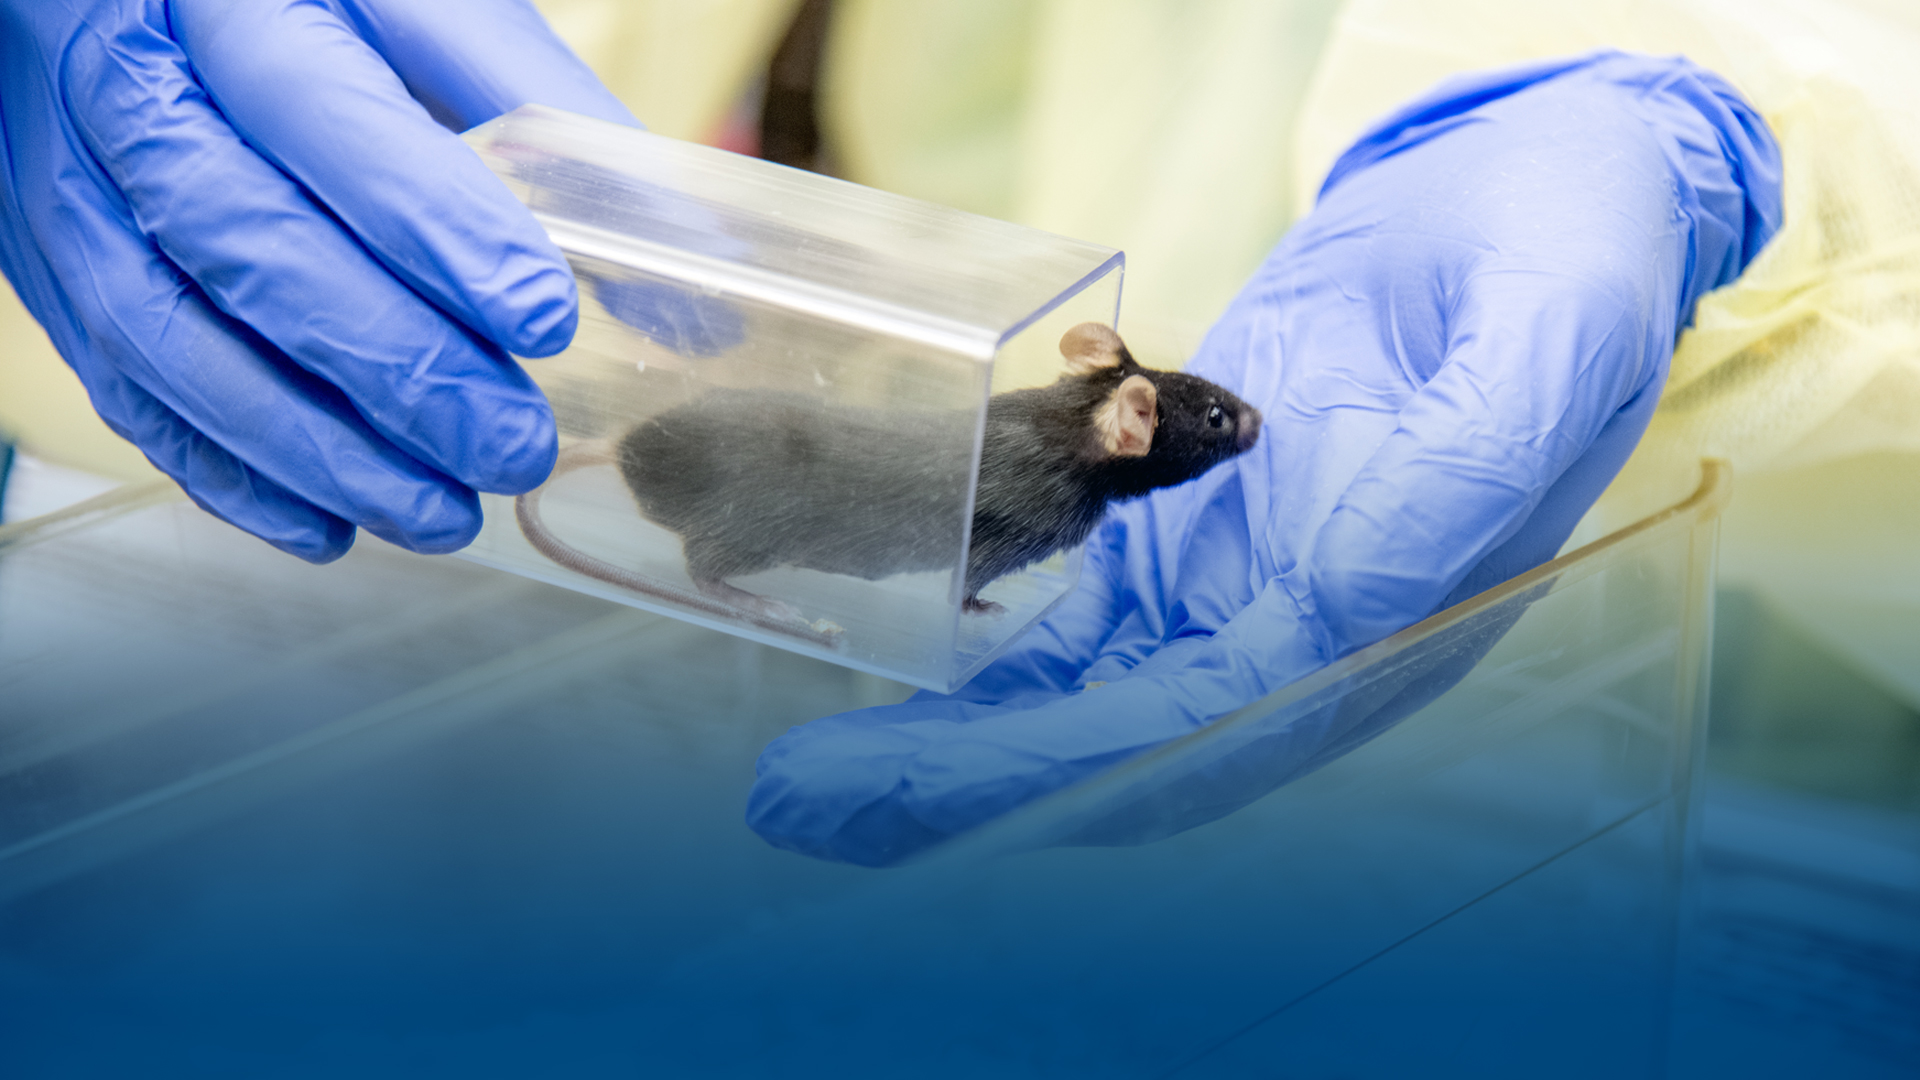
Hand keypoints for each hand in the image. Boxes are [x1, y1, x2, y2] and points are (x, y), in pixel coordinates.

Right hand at [0, 0, 634, 559]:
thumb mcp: (414, 8)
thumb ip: (541, 113)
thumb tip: (684, 269)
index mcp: (225, 2)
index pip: (321, 117)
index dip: (433, 226)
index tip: (540, 315)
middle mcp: (121, 92)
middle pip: (242, 243)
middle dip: (391, 365)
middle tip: (511, 444)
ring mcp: (66, 187)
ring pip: (169, 338)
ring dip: (314, 449)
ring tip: (441, 513)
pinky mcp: (51, 267)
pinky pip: (124, 386)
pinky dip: (231, 472)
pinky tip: (329, 522)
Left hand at [748, 51, 1782, 865]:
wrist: (1531, 189)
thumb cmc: (1574, 262)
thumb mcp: (1546, 345)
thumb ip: (1456, 479)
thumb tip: (1333, 601)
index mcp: (1386, 619)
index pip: (1211, 723)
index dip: (1072, 769)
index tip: (940, 797)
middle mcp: (1297, 623)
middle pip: (1111, 731)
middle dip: (960, 779)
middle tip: (801, 808)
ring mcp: (1235, 568)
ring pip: (1071, 675)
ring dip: (943, 730)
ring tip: (806, 778)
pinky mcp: (1187, 508)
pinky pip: (1068, 577)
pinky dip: (977, 619)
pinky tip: (883, 642)